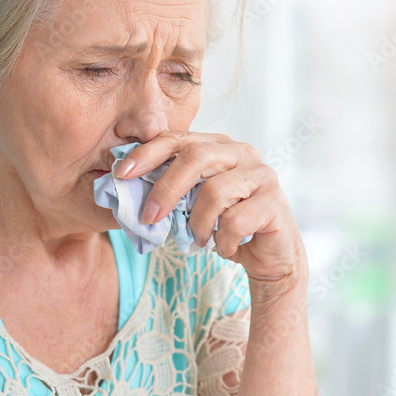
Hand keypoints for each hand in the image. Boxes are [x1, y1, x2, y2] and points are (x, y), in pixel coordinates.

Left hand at [113, 130, 307, 289]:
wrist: (268, 257)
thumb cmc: (225, 227)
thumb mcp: (192, 205)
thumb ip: (170, 190)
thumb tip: (125, 187)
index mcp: (218, 146)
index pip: (178, 138)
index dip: (147, 153)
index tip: (121, 173)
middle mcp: (241, 152)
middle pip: (196, 156)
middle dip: (166, 189)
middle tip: (148, 217)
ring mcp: (261, 174)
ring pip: (215, 192)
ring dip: (199, 224)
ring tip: (200, 239)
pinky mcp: (274, 201)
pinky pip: (235, 220)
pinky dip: (221, 241)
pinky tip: (224, 247)